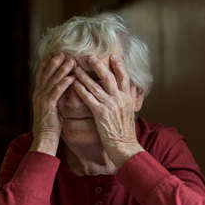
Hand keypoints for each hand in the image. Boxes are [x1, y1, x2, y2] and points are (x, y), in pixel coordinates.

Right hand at [31, 53, 74, 153]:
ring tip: (70, 61)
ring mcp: (42, 99)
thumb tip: (63, 88)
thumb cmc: (51, 125)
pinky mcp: (48, 106)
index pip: (42, 74)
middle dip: (54, 62)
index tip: (55, 53)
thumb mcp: (52, 107)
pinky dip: (64, 83)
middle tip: (63, 52)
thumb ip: (55, 96)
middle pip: (46, 74)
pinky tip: (72, 77)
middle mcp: (38, 94)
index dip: (48, 63)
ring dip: (61, 69)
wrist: (45, 138)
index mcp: (38, 93)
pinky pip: (57, 92)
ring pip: (52, 80)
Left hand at [73, 54, 144, 168]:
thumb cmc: (126, 134)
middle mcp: (120, 99)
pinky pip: (88, 98)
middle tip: (89, 56)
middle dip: (98, 65)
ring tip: (76, 68)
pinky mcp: (100, 113)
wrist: (125, 147)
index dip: (119, 66)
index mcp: (128, 98)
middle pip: (109, 77)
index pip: (124, 78)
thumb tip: (128, 92)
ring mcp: (110, 105)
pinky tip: (74, 84)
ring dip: (85, 76)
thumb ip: (128, 101)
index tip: (113, 56)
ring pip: (96, 86)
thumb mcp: (130, 114)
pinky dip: (81, 90)